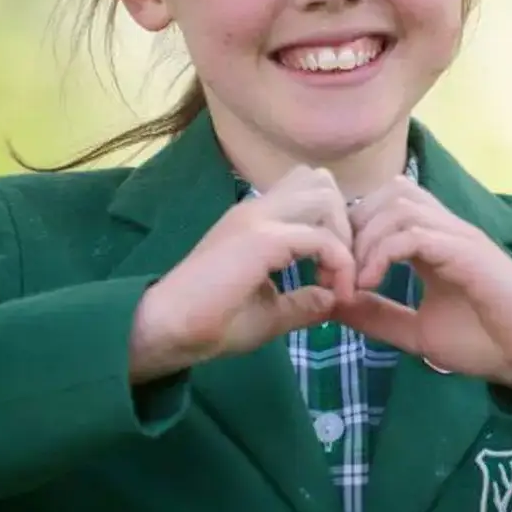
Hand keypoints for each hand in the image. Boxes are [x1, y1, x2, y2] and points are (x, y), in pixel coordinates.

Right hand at [129, 166, 353, 381]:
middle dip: (344, 223)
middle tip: (339, 270)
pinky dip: (339, 262)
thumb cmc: (211, 323)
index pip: (310, 193)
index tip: (335, 280)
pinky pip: (319, 237)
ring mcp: (257, 218)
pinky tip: (336, 293)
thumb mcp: (270, 311)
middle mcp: (257, 208)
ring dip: (342, 235)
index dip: (335, 230)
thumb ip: (303, 301)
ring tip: (337, 278)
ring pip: (323, 194)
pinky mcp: (260, 238)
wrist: (168, 330)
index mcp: (257, 219)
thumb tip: (334, 298)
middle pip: (321, 182)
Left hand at [334, 177, 511, 414]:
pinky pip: (416, 233)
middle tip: (337, 272)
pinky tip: (370, 283)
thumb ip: (378, 315)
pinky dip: (384, 252)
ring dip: (365, 239)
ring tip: (354, 281)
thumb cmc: (485, 342)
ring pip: (398, 204)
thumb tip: (333, 303)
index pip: (382, 206)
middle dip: (352, 227)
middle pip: (387, 193)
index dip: (349, 231)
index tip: (331, 274)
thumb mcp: (416, 331)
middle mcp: (445, 228)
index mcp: (432, 241)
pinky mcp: (468, 251)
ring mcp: (458, 235)